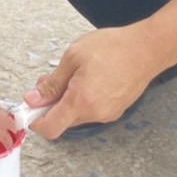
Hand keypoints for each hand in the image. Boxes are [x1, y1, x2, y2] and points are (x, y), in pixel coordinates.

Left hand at [21, 25, 173, 140]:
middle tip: (47, 81)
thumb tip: (33, 100)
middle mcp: (95, 114)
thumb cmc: (112, 48)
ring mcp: (107, 114)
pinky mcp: (116, 110)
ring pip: (76, 116)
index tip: (29, 107)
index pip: (50, 128)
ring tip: (70, 75)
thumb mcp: (73, 58)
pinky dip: (81, 100)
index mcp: (81, 101)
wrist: (146, 49)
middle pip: (62, 121)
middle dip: (49, 105)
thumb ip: (52, 83)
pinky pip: (90, 111)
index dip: (35, 121)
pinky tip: (85, 79)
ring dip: (66, 101)